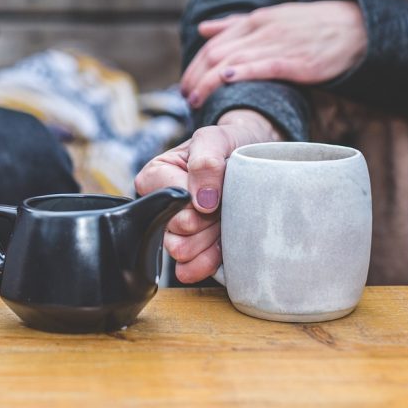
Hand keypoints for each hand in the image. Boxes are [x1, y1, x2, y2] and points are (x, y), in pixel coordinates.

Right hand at [134, 109, 281, 282]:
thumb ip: (205, 162)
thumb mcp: (216, 139)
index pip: (170, 203)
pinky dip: (209, 261)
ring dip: (209, 240)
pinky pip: (189, 270)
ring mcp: (174, 230)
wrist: (252, 157)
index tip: (216, 191)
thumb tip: (202, 202)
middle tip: (224, 205)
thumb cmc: (228, 144)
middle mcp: (159, 206)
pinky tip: (222, 247)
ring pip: (181, 252)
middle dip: (207, 222)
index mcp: (155, 176)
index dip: (198, 202)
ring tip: (224, 221)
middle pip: (176, 231)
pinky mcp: (191, 250)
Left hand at [181, 1, 367, 106]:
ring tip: (196, 101)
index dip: (194, 66)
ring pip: (232, 60)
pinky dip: (242, 71)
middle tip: (186, 98)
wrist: (356, 28)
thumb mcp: (271, 18)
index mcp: (254, 20)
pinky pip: (263, 65)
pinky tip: (225, 81)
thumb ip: (235, 24)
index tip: (185, 86)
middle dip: (195, 77)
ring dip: (208, 82)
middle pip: (215, 53)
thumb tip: (203, 29)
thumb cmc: (311, 26)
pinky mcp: (296, 60)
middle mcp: (262, 30)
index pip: (212, 44)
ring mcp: (278, 44)